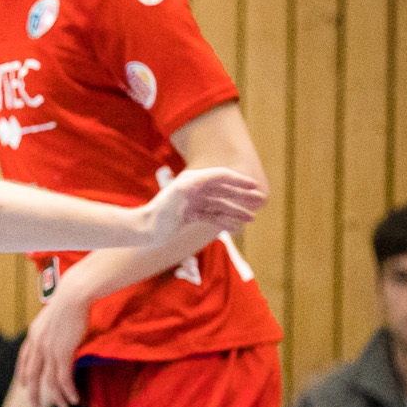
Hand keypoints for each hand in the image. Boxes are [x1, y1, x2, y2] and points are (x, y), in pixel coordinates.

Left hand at [18, 289, 91, 406]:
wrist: (73, 294)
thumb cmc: (70, 299)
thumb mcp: (56, 313)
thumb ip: (54, 325)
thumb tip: (61, 326)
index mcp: (34, 333)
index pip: (24, 358)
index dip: (22, 372)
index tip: (23, 384)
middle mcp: (37, 344)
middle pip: (32, 375)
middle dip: (33, 393)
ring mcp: (48, 350)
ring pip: (50, 381)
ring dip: (57, 396)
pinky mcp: (62, 353)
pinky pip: (64, 378)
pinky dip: (68, 391)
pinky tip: (73, 399)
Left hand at [141, 167, 264, 243]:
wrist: (145, 229)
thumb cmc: (160, 211)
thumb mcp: (179, 193)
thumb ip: (196, 182)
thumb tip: (214, 176)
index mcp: (193, 179)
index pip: (222, 176)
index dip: (239, 180)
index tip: (254, 185)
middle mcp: (195, 188)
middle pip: (224, 190)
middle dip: (242, 196)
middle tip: (260, 201)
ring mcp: (194, 202)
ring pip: (221, 206)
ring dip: (236, 211)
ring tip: (251, 219)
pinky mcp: (191, 215)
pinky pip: (213, 217)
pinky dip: (225, 222)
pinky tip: (237, 228)